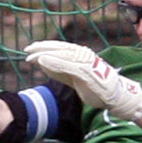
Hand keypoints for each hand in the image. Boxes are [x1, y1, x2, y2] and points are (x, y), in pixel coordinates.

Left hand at [24, 40, 141, 120]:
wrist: (115, 96)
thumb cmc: (94, 87)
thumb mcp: (73, 77)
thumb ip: (59, 70)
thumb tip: (42, 62)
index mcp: (80, 55)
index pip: (59, 47)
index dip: (44, 46)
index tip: (30, 48)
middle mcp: (83, 55)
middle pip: (59, 48)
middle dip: (42, 47)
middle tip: (26, 49)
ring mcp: (85, 62)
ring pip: (61, 54)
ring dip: (45, 53)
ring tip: (31, 55)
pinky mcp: (87, 71)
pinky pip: (67, 65)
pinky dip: (54, 62)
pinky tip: (43, 61)